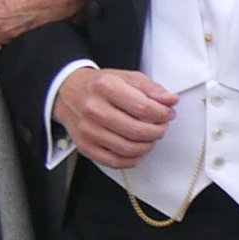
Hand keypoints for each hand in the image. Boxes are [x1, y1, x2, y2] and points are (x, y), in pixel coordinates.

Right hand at [53, 66, 176, 166]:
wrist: (68, 93)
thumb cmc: (99, 86)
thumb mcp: (126, 77)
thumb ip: (151, 89)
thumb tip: (170, 101)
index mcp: (106, 87)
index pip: (143, 107)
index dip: (162, 113)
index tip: (168, 114)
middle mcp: (94, 109)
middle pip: (136, 130)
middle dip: (157, 131)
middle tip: (161, 127)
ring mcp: (88, 130)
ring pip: (127, 148)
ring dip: (147, 146)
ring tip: (151, 138)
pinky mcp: (85, 146)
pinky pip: (114, 161)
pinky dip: (131, 160)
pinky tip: (137, 151)